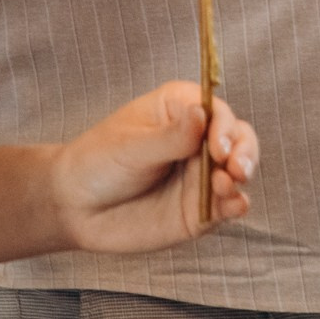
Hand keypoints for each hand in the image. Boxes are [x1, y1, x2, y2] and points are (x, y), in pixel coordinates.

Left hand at [51, 82, 257, 253]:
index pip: (216, 111)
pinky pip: (226, 205)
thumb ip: (169, 137)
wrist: (76, 208)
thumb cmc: (99, 162)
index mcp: (180, 110)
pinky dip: (237, 205)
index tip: (216, 146)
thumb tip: (202, 114)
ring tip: (225, 187)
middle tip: (235, 168)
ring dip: (240, 177)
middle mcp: (197, 140)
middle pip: (237, 138)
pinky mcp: (200, 209)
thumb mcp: (131, 146)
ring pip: (238, 171)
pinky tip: (236, 205)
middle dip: (243, 151)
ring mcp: (201, 175)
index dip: (223, 127)